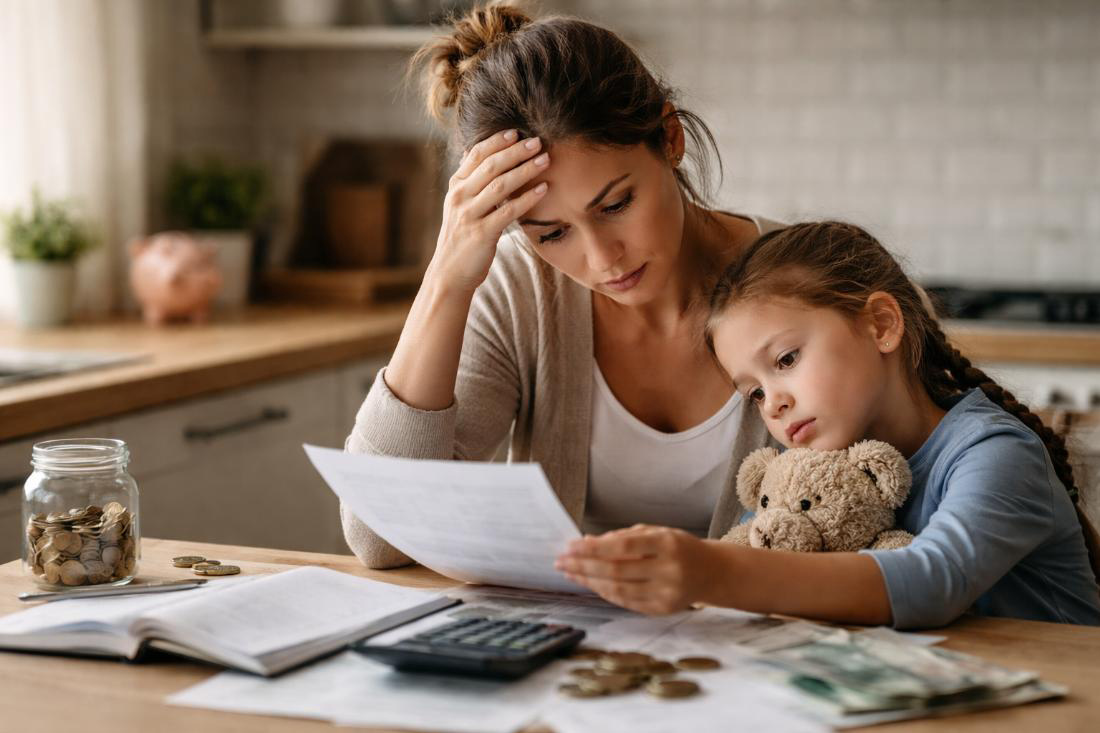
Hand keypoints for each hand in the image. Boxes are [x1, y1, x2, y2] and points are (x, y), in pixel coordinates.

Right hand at [429, 129, 549, 293]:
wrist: (449, 273)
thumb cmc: (461, 237)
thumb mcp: (458, 205)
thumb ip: (467, 180)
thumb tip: (471, 151)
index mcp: (455, 187)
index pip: (476, 155)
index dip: (496, 141)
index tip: (516, 132)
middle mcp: (460, 197)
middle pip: (490, 166)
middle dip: (515, 152)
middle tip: (537, 141)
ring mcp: (469, 215)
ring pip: (500, 186)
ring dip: (525, 170)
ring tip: (545, 160)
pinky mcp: (482, 234)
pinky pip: (509, 211)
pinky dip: (528, 198)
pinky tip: (544, 189)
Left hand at [555, 524, 712, 613]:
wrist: (712, 572)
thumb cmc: (679, 547)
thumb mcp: (656, 532)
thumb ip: (622, 537)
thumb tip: (586, 542)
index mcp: (667, 544)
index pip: (623, 547)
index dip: (593, 548)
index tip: (570, 545)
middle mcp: (669, 570)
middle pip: (616, 571)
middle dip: (584, 565)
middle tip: (562, 560)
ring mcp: (667, 594)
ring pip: (618, 590)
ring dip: (589, 581)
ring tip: (570, 572)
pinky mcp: (662, 610)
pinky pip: (626, 602)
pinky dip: (604, 592)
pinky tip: (590, 583)